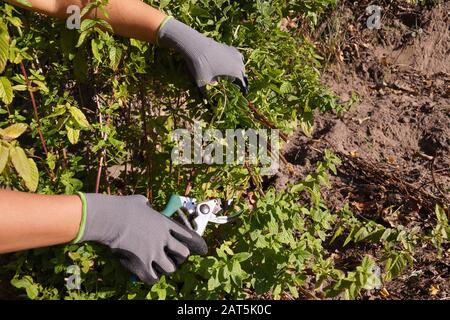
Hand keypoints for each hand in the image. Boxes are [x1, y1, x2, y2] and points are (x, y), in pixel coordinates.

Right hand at [77, 193, 207, 283]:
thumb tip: (144, 204)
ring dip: (166, 269)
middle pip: (183, 254)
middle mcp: (163, 239)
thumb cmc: (122, 207)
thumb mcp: (139, 201)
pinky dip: (151, 278)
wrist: (111, 218)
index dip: (192, 242)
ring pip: (170, 268)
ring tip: (159, 268)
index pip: (186, 235)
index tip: (194, 247)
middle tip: (172, 258)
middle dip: (179, 257)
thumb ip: (146, 206)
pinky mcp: (142, 264)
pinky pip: (153, 278)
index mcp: (165, 224)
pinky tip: (148, 276)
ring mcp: (154, 252)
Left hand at [158, 17, 247, 93]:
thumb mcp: (202, 82)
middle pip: (242, 73)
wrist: (194, 44)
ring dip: (237, 70)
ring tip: (230, 76)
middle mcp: (238, 61)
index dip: (242, 90)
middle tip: (233, 87)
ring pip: (240, 64)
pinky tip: (225, 64)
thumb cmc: (201, 65)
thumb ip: (207, 93)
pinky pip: (235, 56)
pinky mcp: (228, 46)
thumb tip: (208, 104)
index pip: (243, 83)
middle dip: (239, 80)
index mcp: (236, 71)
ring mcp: (234, 52)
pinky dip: (233, 61)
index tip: (241, 95)